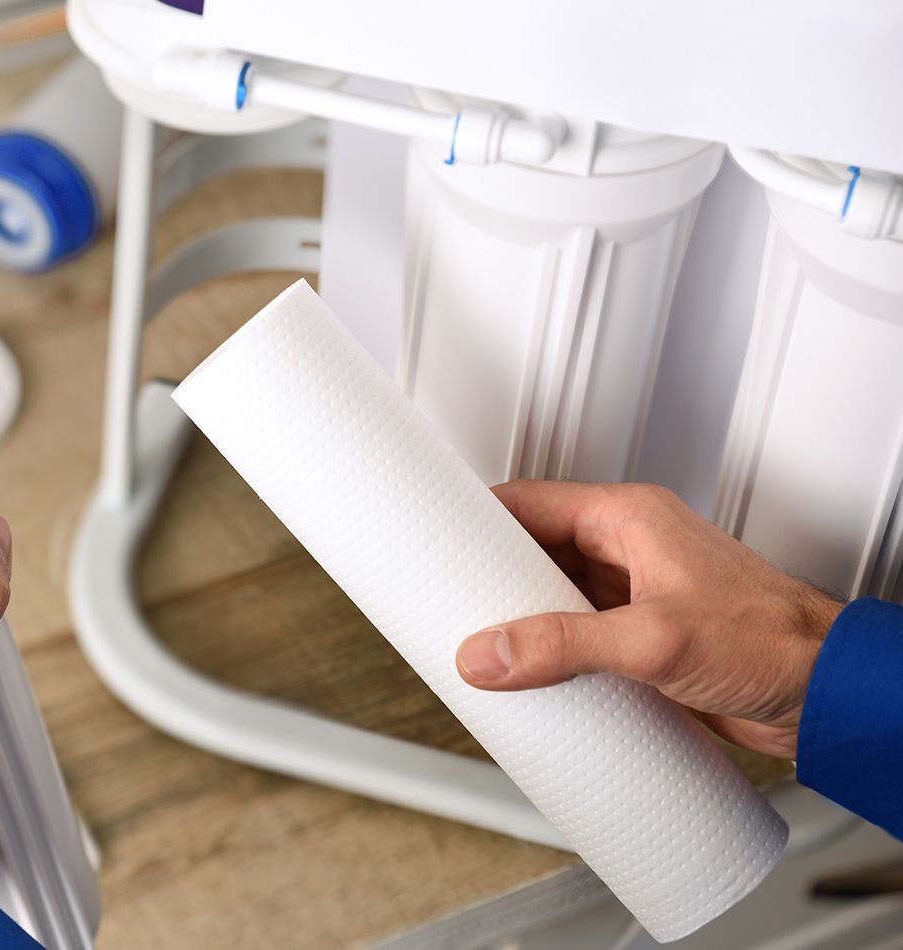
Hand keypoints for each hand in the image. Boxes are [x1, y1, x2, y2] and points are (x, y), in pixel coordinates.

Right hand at [455, 480, 841, 758]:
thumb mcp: (654, 640)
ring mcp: (635, 595)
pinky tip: (532, 677)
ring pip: (552, 596)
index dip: (476, 519)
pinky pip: (576, 637)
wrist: (829, 694)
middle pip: (533, 552)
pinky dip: (549, 653)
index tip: (434, 540)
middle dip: (490, 578)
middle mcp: (629, 550)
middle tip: (449, 603)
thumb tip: (490, 653)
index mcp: (629, 519)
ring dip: (519, 620)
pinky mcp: (642, 639)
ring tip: (481, 643)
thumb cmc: (774, 641)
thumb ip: (563, 646)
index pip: (529, 502)